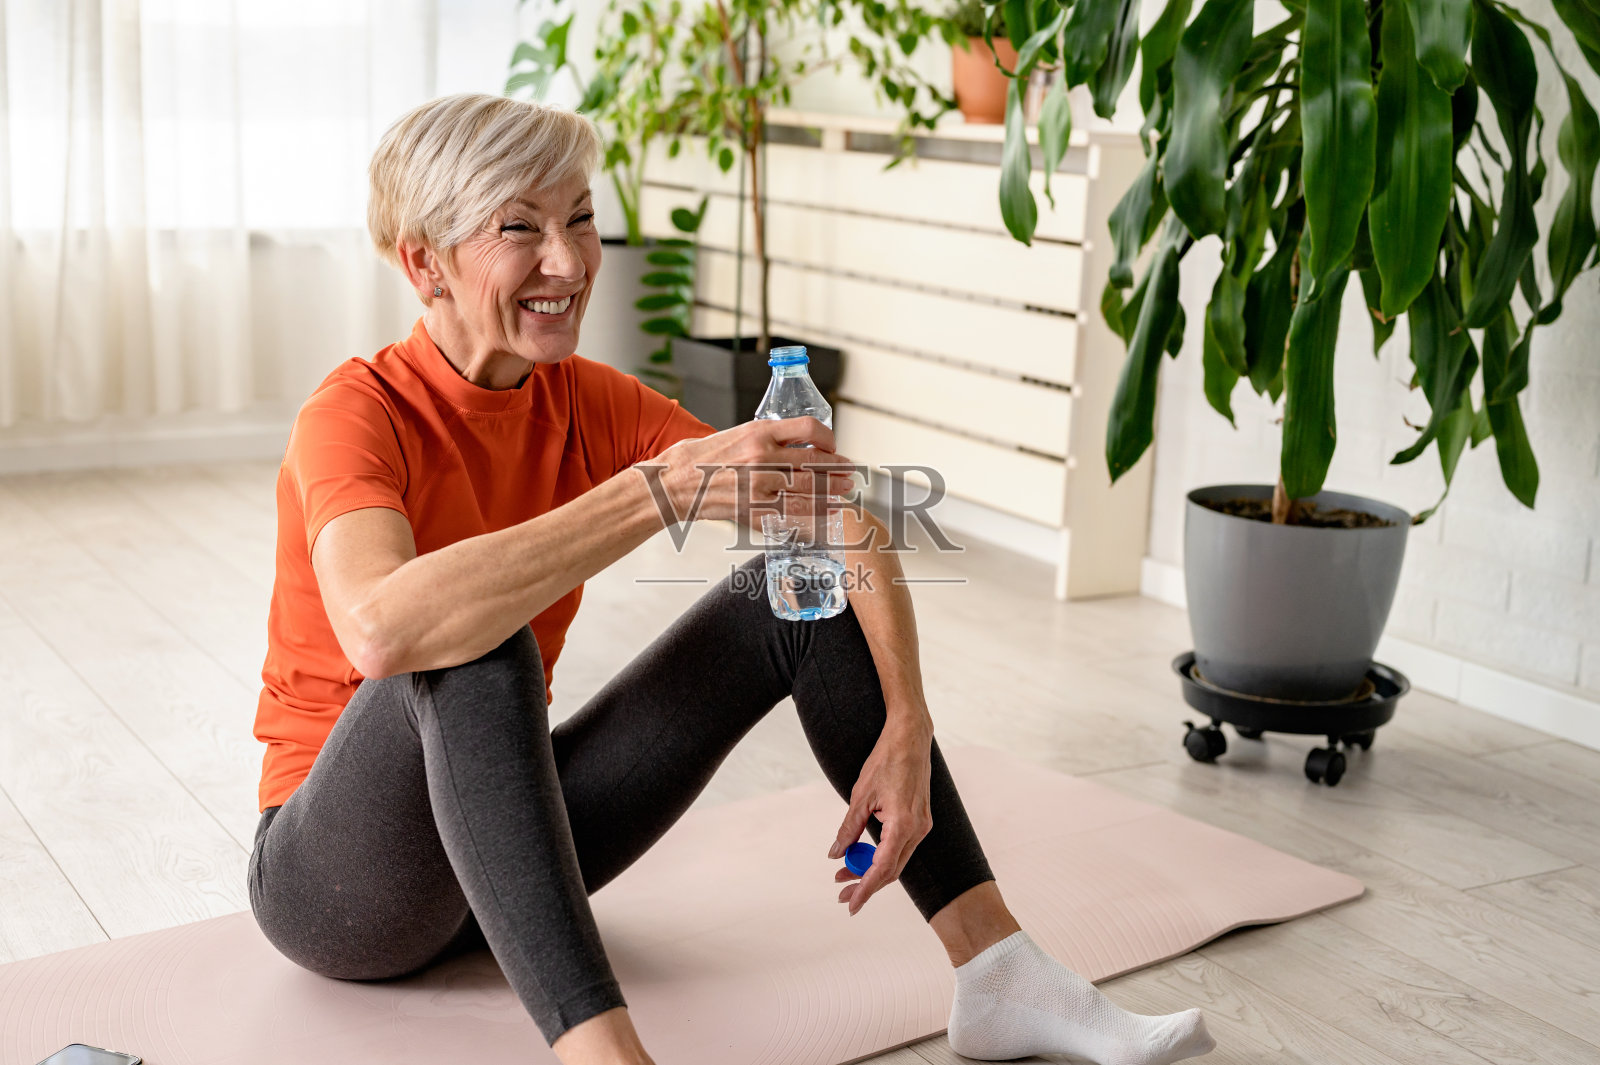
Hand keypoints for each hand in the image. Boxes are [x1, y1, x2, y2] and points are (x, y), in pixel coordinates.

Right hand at [646, 417, 856, 525]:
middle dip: (838, 470)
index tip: (833, 447)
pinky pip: (791, 514)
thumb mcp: (738, 434)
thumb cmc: (704, 457)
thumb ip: (769, 439)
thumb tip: (802, 446)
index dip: (829, 438)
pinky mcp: (752, 510)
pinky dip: (813, 514)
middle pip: (815, 463)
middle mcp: (762, 457)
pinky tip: (825, 513)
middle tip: (850, 474)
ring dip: (832, 493)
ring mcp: (758, 486)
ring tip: (844, 493)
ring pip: (808, 491)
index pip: (809, 429)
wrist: (674, 482)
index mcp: (759, 432)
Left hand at [829, 718, 933, 915]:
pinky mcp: (921, 820)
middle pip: (892, 870)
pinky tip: (864, 855)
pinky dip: (883, 855)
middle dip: (866, 884)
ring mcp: (923, 825)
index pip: (883, 868)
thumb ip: (849, 828)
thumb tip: (836, 853)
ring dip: (873, 869)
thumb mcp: (860, 796)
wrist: (911, 737)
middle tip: (842, 893)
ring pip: (897, 860)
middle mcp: (918, 829)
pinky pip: (902, 846)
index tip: (851, 904)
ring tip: (845, 872)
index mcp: (903, 824)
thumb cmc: (886, 761)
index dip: (866, 889)